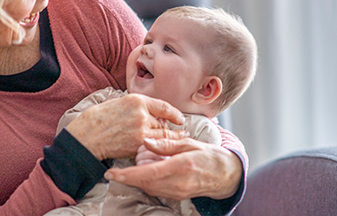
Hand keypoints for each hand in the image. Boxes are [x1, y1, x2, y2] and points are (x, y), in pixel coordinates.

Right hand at [65, 93, 185, 159]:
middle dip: (166, 128)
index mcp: (136, 100)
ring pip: (161, 135)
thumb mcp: (119, 103)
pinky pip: (153, 146)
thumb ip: (138, 107)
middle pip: (163, 123)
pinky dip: (157, 148)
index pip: (164, 106)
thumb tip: (155, 114)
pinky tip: (158, 149)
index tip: (180, 119)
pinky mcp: (137, 145)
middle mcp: (141, 114)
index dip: (175, 114)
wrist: (86, 135)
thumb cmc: (99, 118)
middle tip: (173, 133)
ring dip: (165, 139)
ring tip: (170, 142)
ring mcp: (140, 131)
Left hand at [104, 138, 242, 200]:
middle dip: (128, 176)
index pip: (148, 173)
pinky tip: (148, 170)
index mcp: (180, 167)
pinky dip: (147, 181)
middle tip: (121, 165)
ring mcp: (177, 192)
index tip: (111, 173)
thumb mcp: (190, 144)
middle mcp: (177, 183)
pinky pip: (155, 190)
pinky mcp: (176, 196)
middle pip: (144, 183)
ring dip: (137, 178)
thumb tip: (146, 141)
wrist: (225, 176)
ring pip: (147, 187)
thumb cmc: (209, 156)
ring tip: (139, 164)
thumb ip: (167, 143)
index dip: (127, 175)